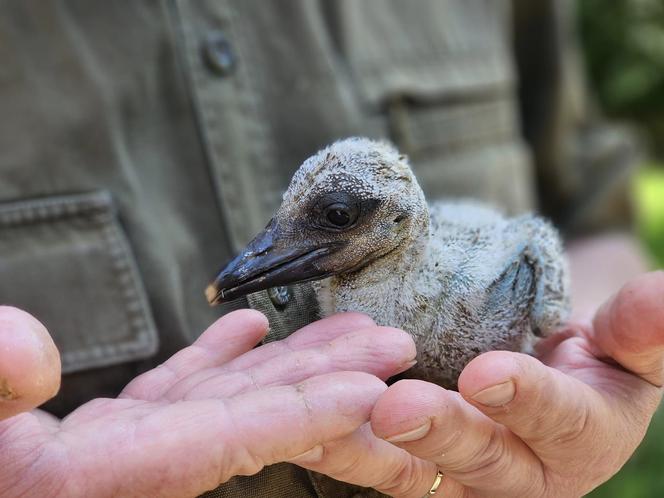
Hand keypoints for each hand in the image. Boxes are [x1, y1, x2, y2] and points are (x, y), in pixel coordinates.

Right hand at [0, 307, 414, 496]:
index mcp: (88, 484)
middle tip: (396, 343)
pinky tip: (250, 327)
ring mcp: (117, 451)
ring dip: (289, 360)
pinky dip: (217, 360)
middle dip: (327, 380)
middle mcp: (120, 471)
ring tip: (346, 326)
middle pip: (248, 418)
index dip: (299, 415)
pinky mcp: (101, 437)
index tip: (371, 387)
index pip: (217, 444)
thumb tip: (32, 355)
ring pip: (224, 397)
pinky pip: (175, 394)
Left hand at [292, 271, 663, 497]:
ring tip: (322, 425)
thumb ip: (642, 328)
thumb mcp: (627, 343)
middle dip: (439, 432)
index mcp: (580, 442)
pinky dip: (335, 441)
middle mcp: (518, 475)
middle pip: (478, 458)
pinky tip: (299, 421)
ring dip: (366, 448)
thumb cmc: (591, 360)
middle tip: (397, 408)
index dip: (527, 398)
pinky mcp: (412, 466)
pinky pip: (372, 460)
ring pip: (412, 472)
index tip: (488, 373)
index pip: (558, 422)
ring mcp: (459, 476)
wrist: (546, 374)